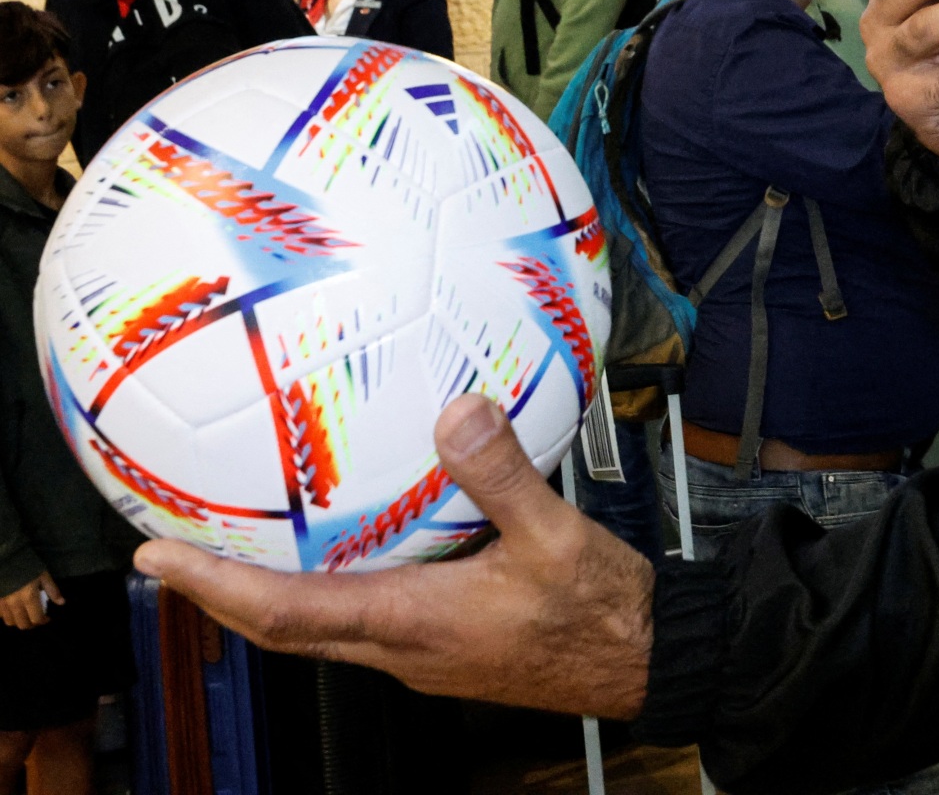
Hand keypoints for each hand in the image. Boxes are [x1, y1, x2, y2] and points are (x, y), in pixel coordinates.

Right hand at [0, 571, 60, 629]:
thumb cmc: (28, 565)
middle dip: (32, 624)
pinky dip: (8, 616)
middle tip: (37, 618)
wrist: (7, 558)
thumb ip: (52, 590)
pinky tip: (13, 610)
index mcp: (29, 598)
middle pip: (23, 624)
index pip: (36, 618)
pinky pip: (0, 616)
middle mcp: (15, 604)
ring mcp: (3, 604)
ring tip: (26, 615)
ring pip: (10, 622)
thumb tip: (61, 603)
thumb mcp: (43, 575)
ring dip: (19, 622)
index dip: (44, 621)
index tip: (48, 618)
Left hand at [133, 395, 653, 719]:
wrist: (642, 661)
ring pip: (318, 628)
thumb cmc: (600, 615)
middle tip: (169, 553)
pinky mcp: (444, 644)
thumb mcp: (558, 535)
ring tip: (234, 548)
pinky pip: (360, 617)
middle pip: (282, 629)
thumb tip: (458, 412)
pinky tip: (345, 546)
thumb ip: (505, 474)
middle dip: (218, 593)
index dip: (214, 585)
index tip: (160, 556)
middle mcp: (403, 648)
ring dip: (263, 595)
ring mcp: (421, 653)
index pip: (285, 612)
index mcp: (412, 624)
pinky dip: (323, 587)